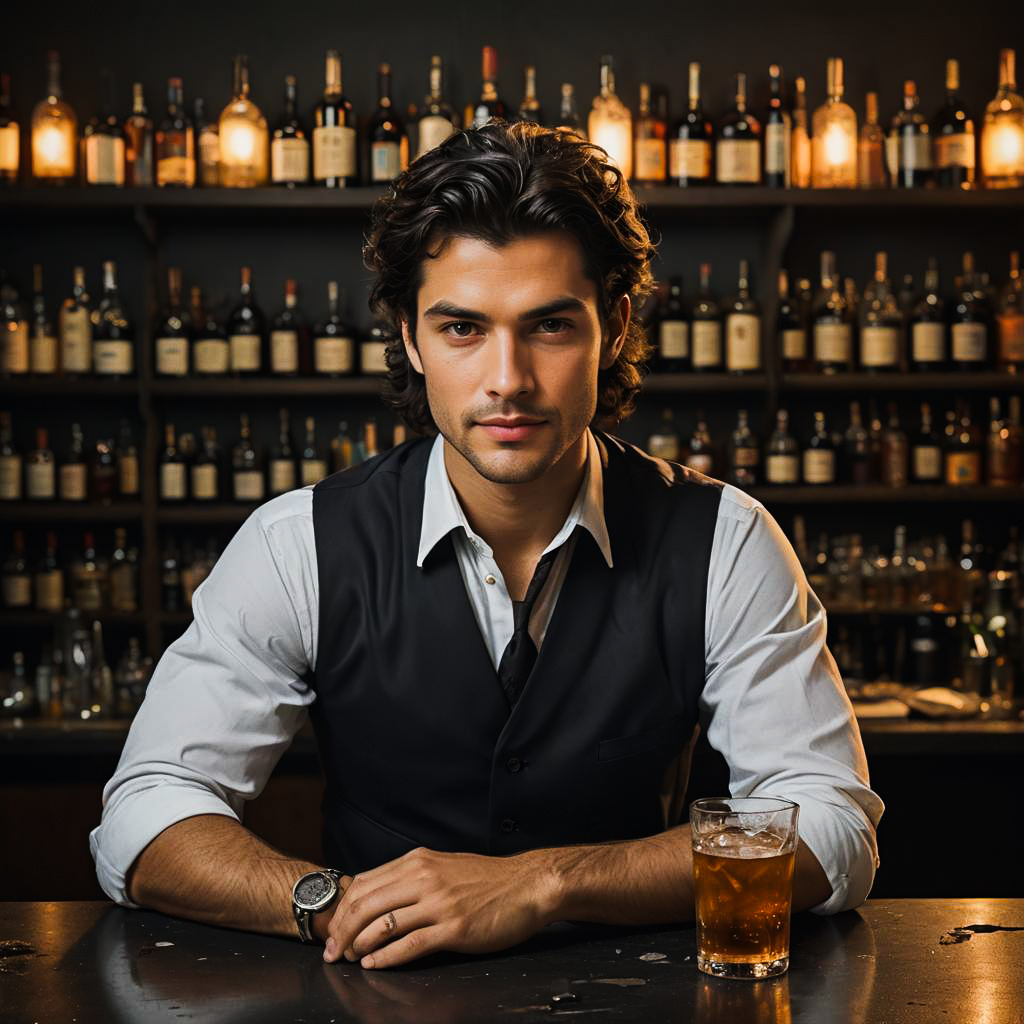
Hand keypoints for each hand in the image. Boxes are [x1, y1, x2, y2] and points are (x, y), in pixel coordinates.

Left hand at [321, 847, 556, 968]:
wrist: (526, 885)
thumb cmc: (486, 879)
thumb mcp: (443, 866)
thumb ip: (412, 877)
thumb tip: (378, 897)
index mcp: (418, 861)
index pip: (365, 883)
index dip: (343, 910)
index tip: (334, 930)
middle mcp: (424, 878)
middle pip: (366, 904)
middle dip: (342, 931)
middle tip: (333, 952)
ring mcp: (439, 902)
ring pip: (383, 924)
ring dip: (360, 946)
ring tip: (351, 960)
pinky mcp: (454, 927)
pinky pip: (410, 945)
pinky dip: (386, 958)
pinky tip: (375, 966)